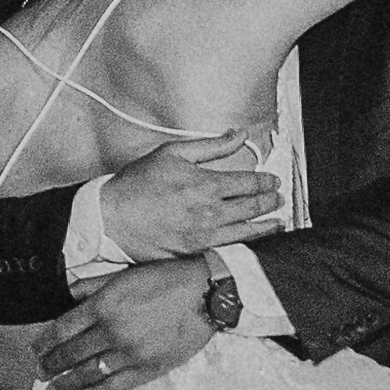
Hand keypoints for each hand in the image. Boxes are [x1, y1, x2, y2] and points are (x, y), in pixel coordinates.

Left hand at [36, 258, 223, 389]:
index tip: (36, 350)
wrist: (206, 294)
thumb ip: (93, 286)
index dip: (45, 342)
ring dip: (66, 383)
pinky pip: (114, 387)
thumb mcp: (124, 274)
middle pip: (71, 353)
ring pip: (88, 373)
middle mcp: (113, 330)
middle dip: (51, 364)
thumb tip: (67, 295)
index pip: (63, 328)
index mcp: (104, 304)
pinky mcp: (148, 368)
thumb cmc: (166, 279)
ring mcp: (130, 352)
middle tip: (40, 372)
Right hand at [89, 133, 280, 263]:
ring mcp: (203, 238)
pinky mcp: (194, 254)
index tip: (273, 181)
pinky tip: (252, 242)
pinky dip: (246, 245)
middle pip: (253, 208)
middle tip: (279, 199)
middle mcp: (209, 214)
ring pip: (247, 233)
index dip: (267, 182)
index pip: (249, 184)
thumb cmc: (138, 184)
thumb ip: (211, 145)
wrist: (111, 218)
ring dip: (266, 227)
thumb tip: (239, 134)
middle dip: (271, 203)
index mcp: (206, 186)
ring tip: (277, 223)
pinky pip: (228, 250)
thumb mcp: (173, 153)